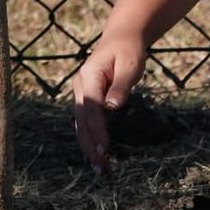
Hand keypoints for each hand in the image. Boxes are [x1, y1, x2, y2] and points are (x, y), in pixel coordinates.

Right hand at [73, 31, 147, 175]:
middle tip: (102, 170)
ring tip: (101, 170)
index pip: (91, 108)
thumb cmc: (127, 51)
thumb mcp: (130, 64)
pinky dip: (90, 140)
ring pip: (80, 125)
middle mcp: (80, 87)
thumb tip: (113, 108)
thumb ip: (122, 86)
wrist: (120, 40)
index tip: (104, 150)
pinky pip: (84, 123)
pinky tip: (97, 156)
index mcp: (89, 77)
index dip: (97, 130)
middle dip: (90, 147)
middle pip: (81, 122)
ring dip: (89, 148)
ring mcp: (80, 94)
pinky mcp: (85, 100)